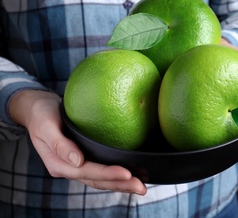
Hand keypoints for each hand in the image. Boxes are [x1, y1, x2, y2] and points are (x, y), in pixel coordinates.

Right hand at [9, 90, 146, 194]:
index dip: (107, 174)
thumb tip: (77, 161)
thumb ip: (60, 144)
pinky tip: (132, 175)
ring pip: (101, 180)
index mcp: (58, 164)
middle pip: (97, 181)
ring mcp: (76, 165)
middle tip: (141, 187)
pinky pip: (101, 171)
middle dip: (120, 185)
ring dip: (121, 184)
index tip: (127, 173)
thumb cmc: (41, 113)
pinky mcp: (84, 159)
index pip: (87, 172)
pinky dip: (116, 175)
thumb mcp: (46, 124)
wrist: (37, 108)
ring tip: (141, 187)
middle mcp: (69, 168)